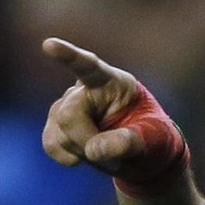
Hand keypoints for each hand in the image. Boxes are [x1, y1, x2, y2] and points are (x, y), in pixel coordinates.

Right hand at [41, 37, 143, 174]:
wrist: (143, 154)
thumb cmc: (153, 138)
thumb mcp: (155, 139)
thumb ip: (130, 142)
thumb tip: (94, 150)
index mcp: (114, 82)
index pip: (89, 66)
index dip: (69, 56)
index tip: (49, 45)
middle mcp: (85, 89)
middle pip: (68, 115)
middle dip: (86, 141)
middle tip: (114, 159)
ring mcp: (67, 106)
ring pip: (59, 133)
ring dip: (84, 152)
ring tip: (109, 152)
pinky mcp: (56, 126)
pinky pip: (52, 145)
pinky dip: (69, 157)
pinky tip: (87, 155)